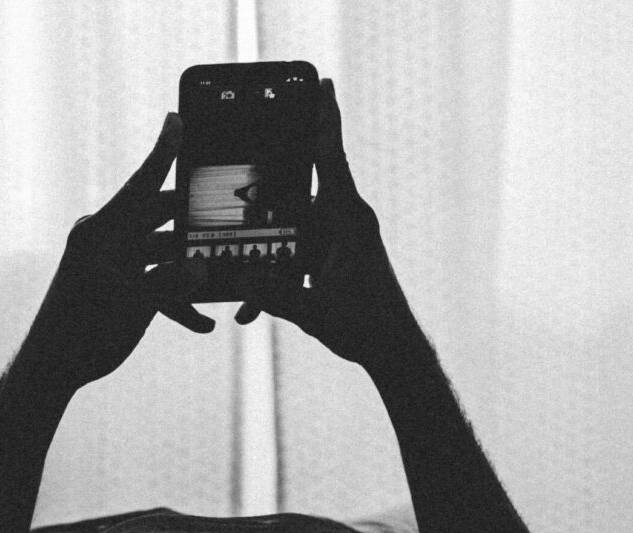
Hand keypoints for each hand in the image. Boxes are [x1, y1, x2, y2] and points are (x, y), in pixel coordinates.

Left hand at [27, 113, 212, 393]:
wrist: (52, 368)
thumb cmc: (80, 331)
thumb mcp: (130, 306)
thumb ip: (168, 284)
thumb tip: (203, 267)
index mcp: (103, 231)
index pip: (141, 183)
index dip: (163, 150)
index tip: (177, 118)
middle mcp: (109, 240)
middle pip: (161, 218)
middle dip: (195, 219)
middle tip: (229, 210)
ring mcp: (115, 264)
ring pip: (164, 255)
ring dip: (191, 270)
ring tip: (226, 275)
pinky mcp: (121, 288)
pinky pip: (157, 286)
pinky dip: (178, 302)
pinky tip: (204, 324)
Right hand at [234, 80, 416, 369]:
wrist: (394, 350)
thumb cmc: (367, 327)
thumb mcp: (316, 312)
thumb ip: (275, 296)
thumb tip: (238, 283)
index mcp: (347, 220)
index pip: (331, 157)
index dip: (324, 118)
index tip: (322, 81)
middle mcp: (345, 221)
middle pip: (302, 185)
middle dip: (269, 183)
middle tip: (239, 173)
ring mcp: (340, 239)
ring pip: (294, 223)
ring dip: (268, 240)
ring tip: (237, 253)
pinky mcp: (334, 258)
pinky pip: (299, 251)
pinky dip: (277, 270)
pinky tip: (250, 307)